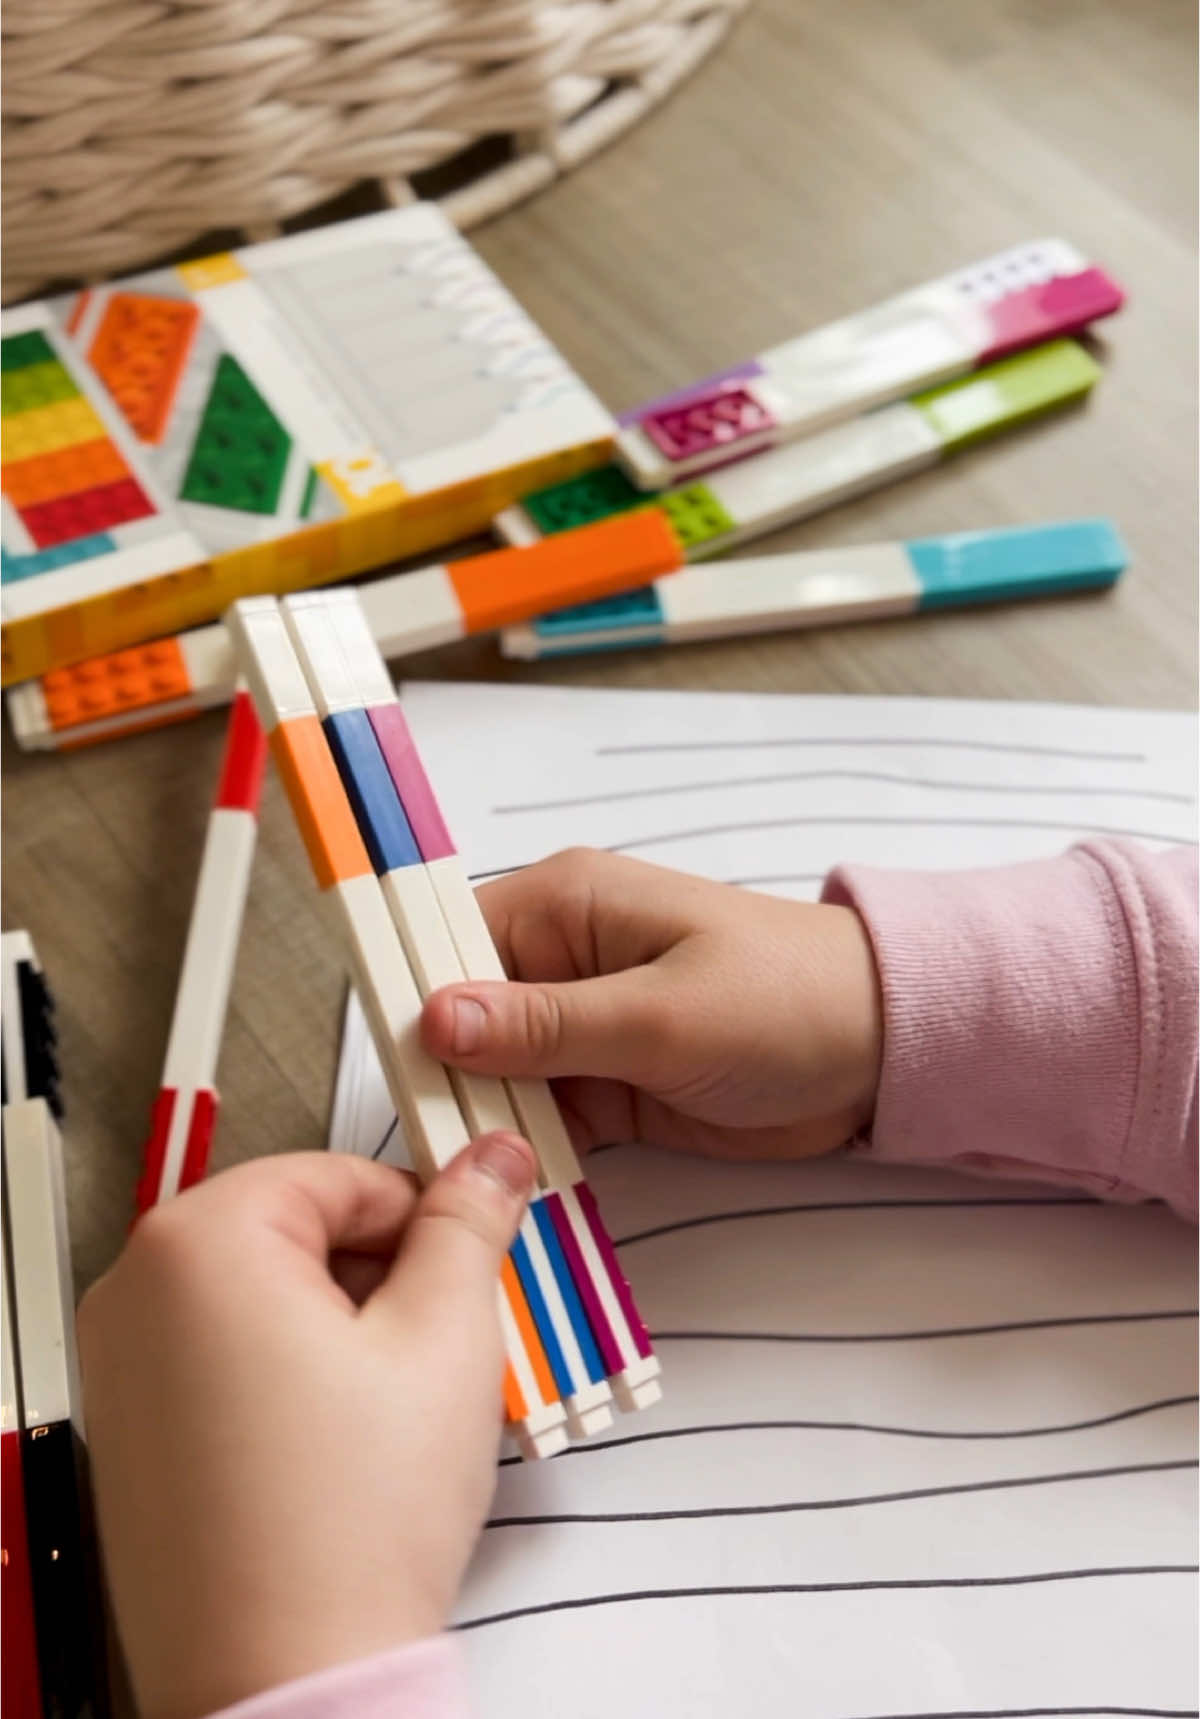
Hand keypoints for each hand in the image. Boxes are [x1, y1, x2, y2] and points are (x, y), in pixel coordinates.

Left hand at [77, 1137, 535, 1718]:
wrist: (289, 1684)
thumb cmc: (350, 1527)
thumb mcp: (447, 1337)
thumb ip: (470, 1223)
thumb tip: (491, 1159)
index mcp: (200, 1243)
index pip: (340, 1173)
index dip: (422, 1212)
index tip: (470, 1246)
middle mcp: (136, 1292)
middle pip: (297, 1231)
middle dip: (383, 1273)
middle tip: (445, 1336)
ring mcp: (122, 1368)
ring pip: (266, 1297)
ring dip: (346, 1325)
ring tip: (401, 1402)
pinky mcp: (133, 1434)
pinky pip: (225, 1359)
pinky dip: (293, 1374)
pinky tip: (348, 1441)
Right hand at [421, 849, 882, 1161]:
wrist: (884, 1050)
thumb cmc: (783, 1002)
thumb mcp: (661, 1014)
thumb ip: (546, 1023)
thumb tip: (432, 1018)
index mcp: (562, 906)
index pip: (449, 944)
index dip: (413, 1005)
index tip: (395, 1079)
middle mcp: (557, 960)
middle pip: (461, 1020)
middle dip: (443, 1080)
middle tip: (429, 1153)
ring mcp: (580, 1028)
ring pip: (494, 1078)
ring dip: (480, 1126)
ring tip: (456, 1187)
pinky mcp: (605, 1086)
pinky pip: (539, 1119)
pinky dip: (524, 1155)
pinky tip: (502, 1197)